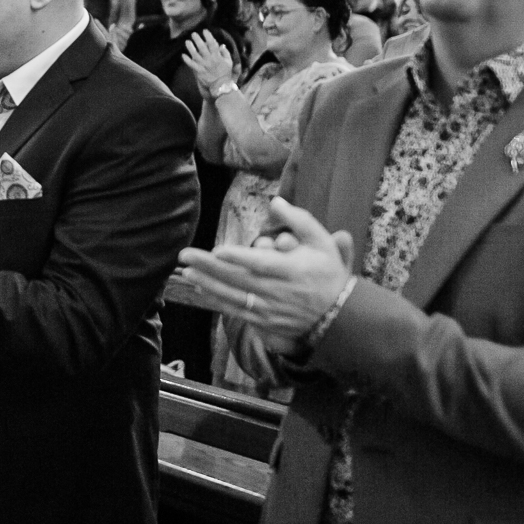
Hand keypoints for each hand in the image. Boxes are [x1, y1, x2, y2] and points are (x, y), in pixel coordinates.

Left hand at [174, 197, 353, 349]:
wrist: (338, 316)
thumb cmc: (327, 274)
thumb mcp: (322, 243)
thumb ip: (299, 221)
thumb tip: (275, 202)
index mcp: (292, 270)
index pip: (261, 265)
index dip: (239, 258)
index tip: (218, 249)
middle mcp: (277, 292)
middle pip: (238, 279)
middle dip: (209, 268)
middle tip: (185, 256)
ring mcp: (269, 309)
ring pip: (233, 296)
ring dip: (207, 284)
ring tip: (186, 272)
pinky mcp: (264, 321)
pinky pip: (236, 310)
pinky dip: (217, 300)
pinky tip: (201, 289)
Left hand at [183, 30, 236, 97]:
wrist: (221, 86)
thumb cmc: (226, 74)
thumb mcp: (229, 62)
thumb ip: (225, 53)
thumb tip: (221, 45)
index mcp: (217, 57)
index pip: (212, 44)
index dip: (208, 36)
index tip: (205, 31)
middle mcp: (210, 60)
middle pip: (202, 47)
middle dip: (198, 39)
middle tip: (193, 34)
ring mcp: (204, 66)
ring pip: (195, 55)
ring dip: (191, 48)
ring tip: (187, 42)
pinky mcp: (199, 72)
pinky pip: (192, 65)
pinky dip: (187, 60)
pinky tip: (183, 55)